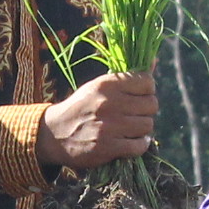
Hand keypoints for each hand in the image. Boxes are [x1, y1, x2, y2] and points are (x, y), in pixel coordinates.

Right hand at [38, 72, 157, 169]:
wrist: (54, 135)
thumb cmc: (81, 108)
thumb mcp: (98, 87)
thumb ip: (127, 78)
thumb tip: (155, 61)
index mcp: (106, 84)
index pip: (146, 82)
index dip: (147, 90)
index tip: (139, 97)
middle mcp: (108, 103)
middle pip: (151, 105)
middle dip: (146, 111)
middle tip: (135, 115)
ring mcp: (109, 126)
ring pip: (147, 125)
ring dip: (142, 130)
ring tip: (130, 129)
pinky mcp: (108, 147)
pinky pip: (140, 145)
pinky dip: (139, 145)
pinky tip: (131, 142)